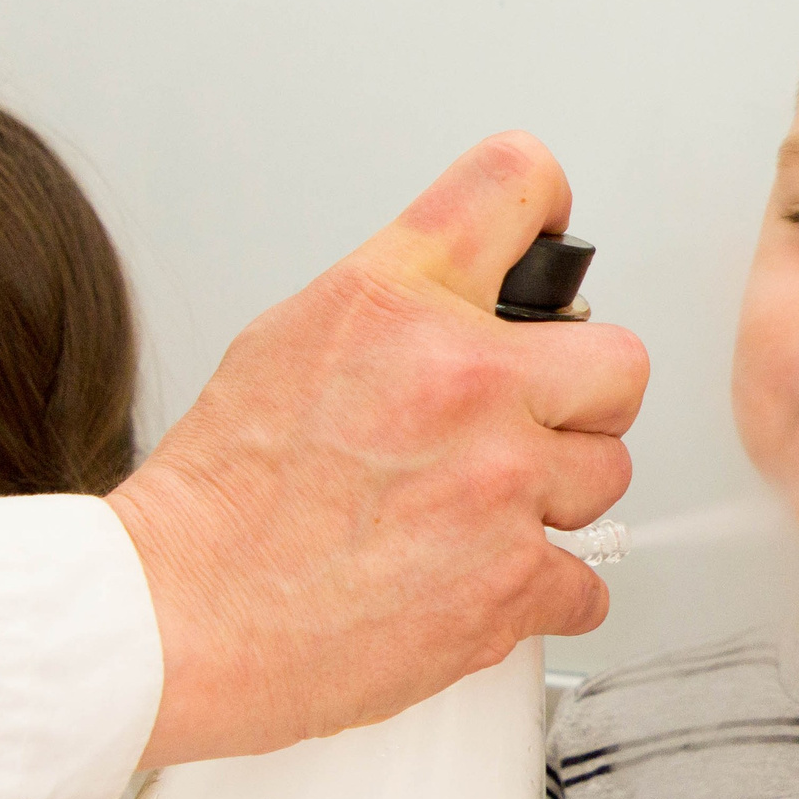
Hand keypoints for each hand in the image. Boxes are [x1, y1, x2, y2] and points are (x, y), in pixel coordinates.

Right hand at [110, 132, 646, 765]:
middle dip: (580, 400)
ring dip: (555, 501)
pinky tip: (474, 579)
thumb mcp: (290, 340)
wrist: (177, 616)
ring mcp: (498, 483)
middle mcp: (464, 381)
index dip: (545, 208)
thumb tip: (471, 307)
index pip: (516, 183)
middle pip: (620, 362)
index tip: (549, 237)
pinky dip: (545, 591)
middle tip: (520, 428)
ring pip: (607, 474)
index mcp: (398, 302)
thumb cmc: (221, 496)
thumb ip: (398, 308)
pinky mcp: (515, 580)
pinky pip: (591, 580)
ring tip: (469, 517)